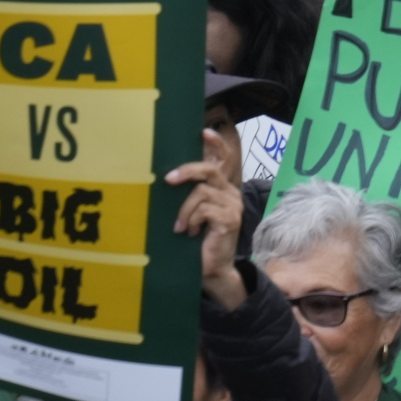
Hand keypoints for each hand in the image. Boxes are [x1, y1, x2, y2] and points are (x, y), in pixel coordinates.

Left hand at [165, 128, 245, 308]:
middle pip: (210, 170)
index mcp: (223, 189)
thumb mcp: (193, 213)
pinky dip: (190, 219)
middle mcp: (231, 194)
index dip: (216, 145)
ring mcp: (232, 206)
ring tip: (180, 227)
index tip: (204, 132)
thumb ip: (190, 196)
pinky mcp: (229, 219)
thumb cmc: (198, 241)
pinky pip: (204, 209)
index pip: (224, 160)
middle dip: (187, 171)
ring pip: (202, 192)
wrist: (212, 268)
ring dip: (184, 210)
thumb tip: (168, 178)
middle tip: (169, 179)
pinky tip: (189, 232)